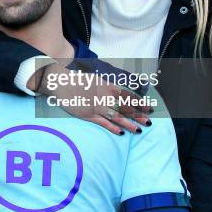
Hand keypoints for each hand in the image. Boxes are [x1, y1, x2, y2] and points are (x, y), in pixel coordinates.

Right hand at [30, 62, 152, 134]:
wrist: (61, 82)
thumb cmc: (78, 79)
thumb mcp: (96, 79)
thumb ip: (107, 86)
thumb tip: (119, 90)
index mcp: (107, 86)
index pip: (128, 96)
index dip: (140, 103)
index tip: (150, 108)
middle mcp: (104, 97)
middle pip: (125, 107)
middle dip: (139, 115)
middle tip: (150, 122)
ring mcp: (96, 106)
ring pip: (116, 117)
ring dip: (129, 123)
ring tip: (139, 130)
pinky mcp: (87, 114)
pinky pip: (102, 122)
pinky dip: (112, 128)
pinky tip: (121, 133)